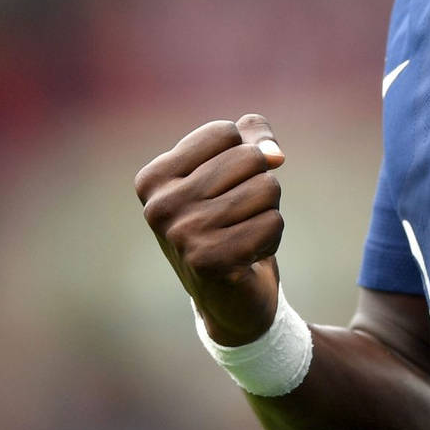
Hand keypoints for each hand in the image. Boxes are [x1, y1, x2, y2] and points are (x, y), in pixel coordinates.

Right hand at [135, 114, 287, 345]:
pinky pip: (273, 222)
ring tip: (243, 233)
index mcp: (154, 178)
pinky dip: (272, 236)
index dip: (242, 154)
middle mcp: (159, 205)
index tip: (225, 187)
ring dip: (268, 211)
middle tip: (239, 214)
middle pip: (249, 157)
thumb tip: (274, 155)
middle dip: (260, 182)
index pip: (225, 132)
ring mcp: (181, 234)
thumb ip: (255, 137)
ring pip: (267, 188)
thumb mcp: (235, 167)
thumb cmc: (230, 220)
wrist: (228, 296)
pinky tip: (249, 255)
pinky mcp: (210, 261)